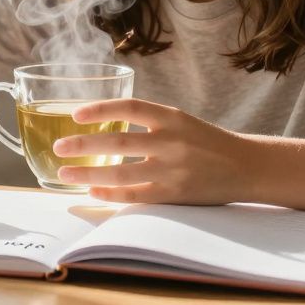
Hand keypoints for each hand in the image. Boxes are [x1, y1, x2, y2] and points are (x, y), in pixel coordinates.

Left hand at [53, 98, 254, 203]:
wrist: (246, 166)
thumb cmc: (206, 142)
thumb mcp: (181, 121)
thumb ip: (149, 121)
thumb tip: (102, 123)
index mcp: (172, 117)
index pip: (129, 108)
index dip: (100, 110)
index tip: (75, 114)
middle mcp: (172, 142)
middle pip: (118, 143)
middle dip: (83, 145)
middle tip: (59, 147)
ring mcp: (173, 170)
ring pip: (121, 173)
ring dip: (88, 175)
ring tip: (64, 173)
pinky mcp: (175, 194)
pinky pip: (136, 195)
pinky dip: (111, 194)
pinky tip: (92, 192)